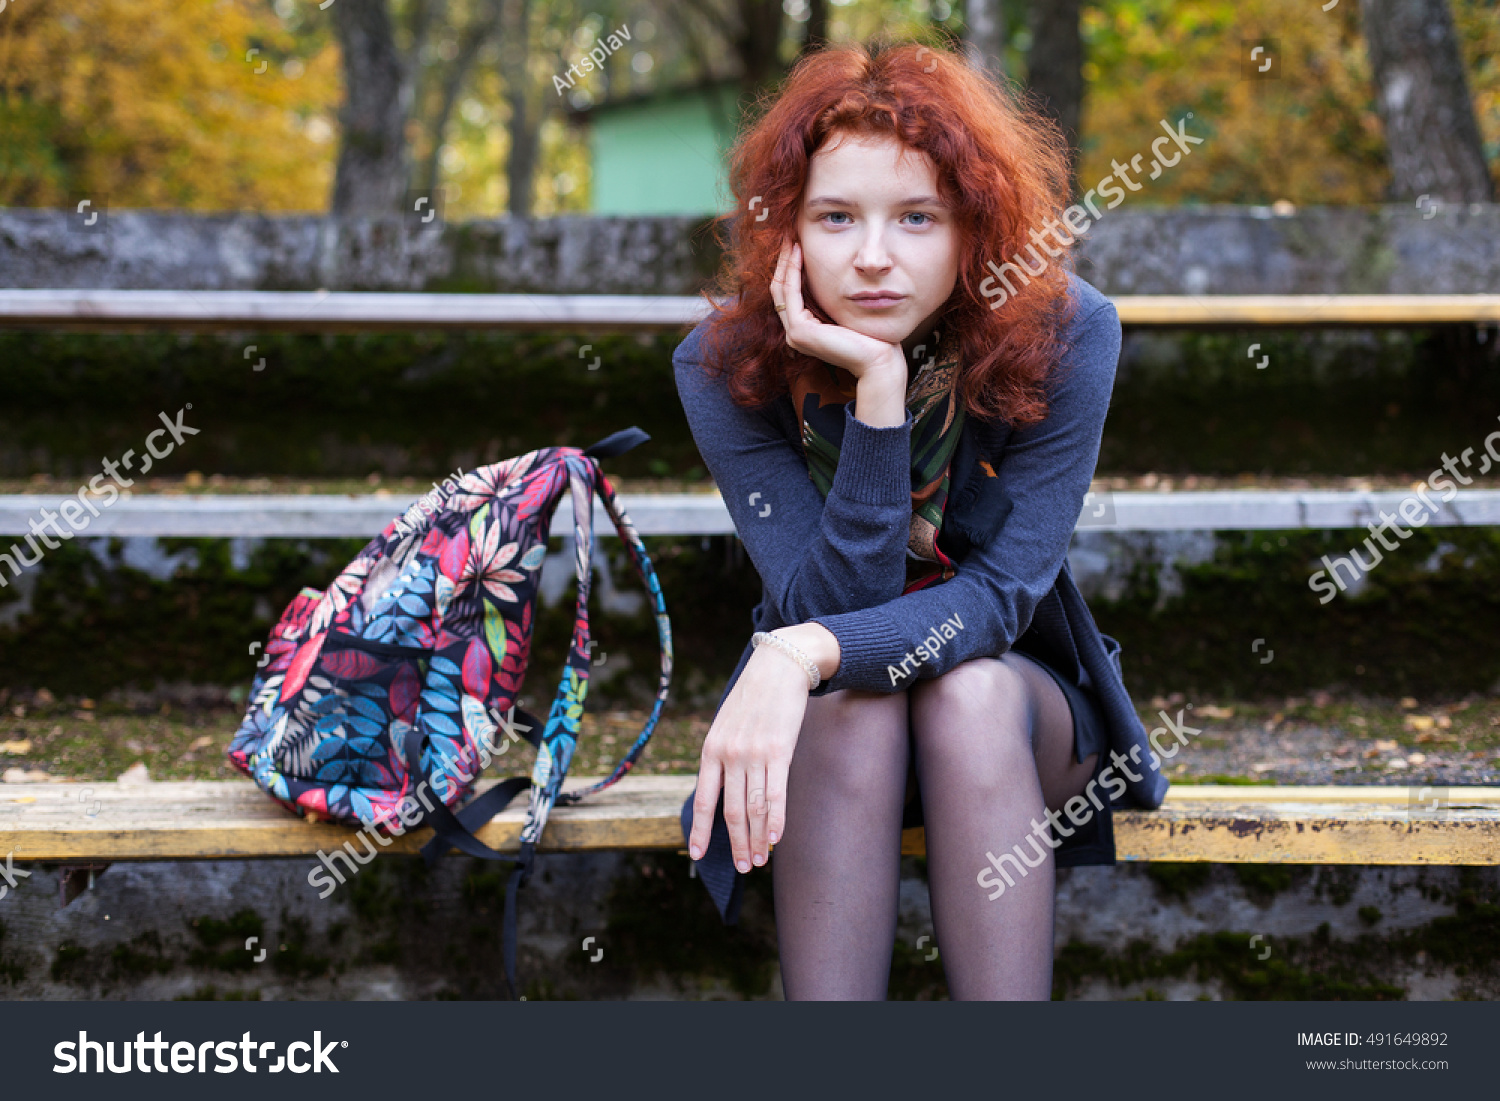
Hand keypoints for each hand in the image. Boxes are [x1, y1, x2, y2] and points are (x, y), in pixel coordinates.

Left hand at [688, 641, 810, 871]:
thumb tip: (722, 786)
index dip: (701, 830)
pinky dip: (775, 819)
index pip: (704, 799)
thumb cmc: (753, 697)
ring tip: (759, 860)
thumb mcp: (725, 723)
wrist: (778, 666)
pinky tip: (775, 839)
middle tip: (743, 867)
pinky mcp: (778, 750)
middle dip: (736, 843)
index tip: (697, 853)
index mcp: (710, 749)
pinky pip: (775, 793)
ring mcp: (753, 754)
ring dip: (756, 839)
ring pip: (753, 807)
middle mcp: (728, 754)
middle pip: (730, 811)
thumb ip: (722, 754)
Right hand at [772, 237, 905, 381]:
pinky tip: (798, 254)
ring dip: (785, 263)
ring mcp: (794, 334)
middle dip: (783, 262)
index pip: (789, 294)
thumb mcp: (846, 311)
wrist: (878, 360)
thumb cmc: (870, 337)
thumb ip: (832, 298)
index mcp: (804, 329)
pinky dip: (792, 272)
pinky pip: (791, 295)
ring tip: (790, 240)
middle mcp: (794, 333)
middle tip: (788, 236)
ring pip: (781, 290)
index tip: (795, 244)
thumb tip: (832, 273)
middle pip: (780, 290)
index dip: (789, 268)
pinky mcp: (800, 331)